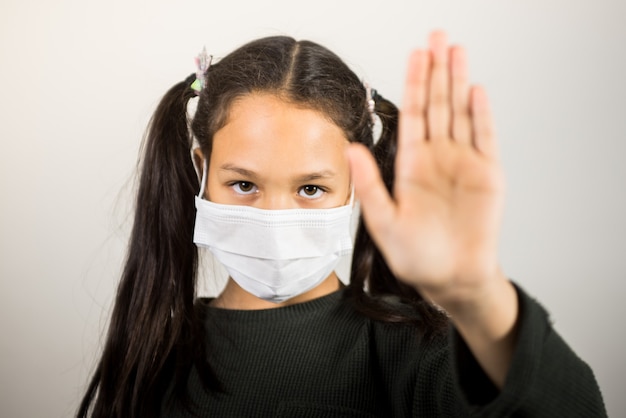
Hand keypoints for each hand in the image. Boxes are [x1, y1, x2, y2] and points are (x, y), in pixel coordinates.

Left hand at [347, 31, 504, 308]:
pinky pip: (485, 137)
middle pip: (436, 104)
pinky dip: (482, 114)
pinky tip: (475, 90)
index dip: (413, 83)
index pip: (412, 114)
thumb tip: (350, 148)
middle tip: (437, 37)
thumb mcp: (384, 221)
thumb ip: (369, 184)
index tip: (415, 55)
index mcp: (411, 164)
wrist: (450, 278)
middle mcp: (437, 157)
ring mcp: (463, 162)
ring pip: (460, 112)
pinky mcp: (487, 174)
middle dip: (436, 70)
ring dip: (458, 82)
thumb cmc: (416, 255)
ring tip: (456, 51)